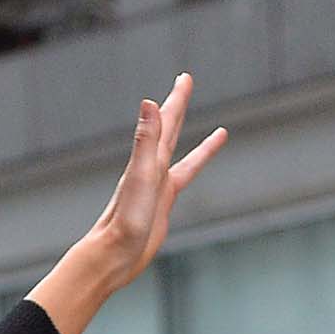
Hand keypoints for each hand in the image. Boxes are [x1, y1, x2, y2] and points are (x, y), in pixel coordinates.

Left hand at [28, 75, 227, 333]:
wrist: (114, 255)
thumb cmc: (126, 220)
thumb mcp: (141, 176)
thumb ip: (145, 140)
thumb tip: (148, 102)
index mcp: (150, 160)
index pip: (166, 120)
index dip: (177, 98)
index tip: (186, 77)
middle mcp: (153, 169)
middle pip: (170, 130)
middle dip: (179, 105)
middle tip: (187, 82)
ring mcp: (158, 187)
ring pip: (181, 155)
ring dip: (198, 143)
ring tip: (220, 134)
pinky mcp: (162, 207)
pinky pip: (182, 181)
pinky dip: (190, 172)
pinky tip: (190, 173)